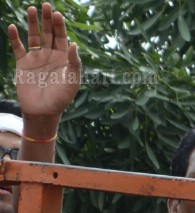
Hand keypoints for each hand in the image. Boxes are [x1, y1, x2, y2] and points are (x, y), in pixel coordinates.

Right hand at [8, 3, 80, 119]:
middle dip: (48, 19)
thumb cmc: (60, 99)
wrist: (42, 111)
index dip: (60, 26)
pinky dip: (14, 37)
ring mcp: (36, 58)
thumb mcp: (72, 81)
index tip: (58, 14)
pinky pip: (18, 47)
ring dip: (32, 23)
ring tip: (32, 9)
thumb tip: (74, 44)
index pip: (62, 38)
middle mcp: (50, 55)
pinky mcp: (23, 63)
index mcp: (63, 59)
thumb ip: (74, 63)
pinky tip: (12, 27)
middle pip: (49, 33)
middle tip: (47, 5)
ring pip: (34, 36)